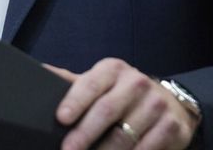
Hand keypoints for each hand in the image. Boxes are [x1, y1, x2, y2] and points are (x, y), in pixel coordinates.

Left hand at [47, 58, 197, 149]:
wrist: (169, 102)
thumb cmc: (123, 94)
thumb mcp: (100, 83)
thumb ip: (72, 83)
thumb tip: (40, 72)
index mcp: (113, 70)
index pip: (91, 84)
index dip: (75, 101)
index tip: (61, 118)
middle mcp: (137, 83)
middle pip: (106, 112)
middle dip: (84, 134)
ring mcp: (157, 105)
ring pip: (125, 136)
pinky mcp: (172, 127)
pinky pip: (147, 149)